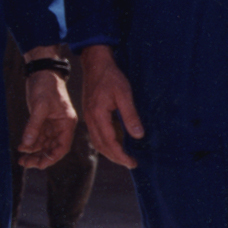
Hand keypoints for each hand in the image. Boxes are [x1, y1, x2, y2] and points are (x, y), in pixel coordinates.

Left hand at [15, 65, 75, 168]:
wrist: (42, 71)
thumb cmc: (46, 86)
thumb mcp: (39, 106)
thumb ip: (34, 126)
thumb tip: (27, 145)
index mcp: (66, 123)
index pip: (62, 146)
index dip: (52, 158)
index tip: (39, 165)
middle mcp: (61, 126)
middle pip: (52, 148)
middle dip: (40, 157)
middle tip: (25, 163)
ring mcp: (52, 124)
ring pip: (44, 144)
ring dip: (34, 152)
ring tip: (21, 159)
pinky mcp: (43, 121)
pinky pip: (38, 137)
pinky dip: (31, 143)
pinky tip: (22, 147)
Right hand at [75, 46, 143, 169]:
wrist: (95, 64)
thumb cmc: (110, 76)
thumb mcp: (124, 94)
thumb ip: (130, 116)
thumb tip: (138, 135)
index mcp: (98, 116)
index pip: (110, 143)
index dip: (121, 156)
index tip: (132, 163)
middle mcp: (90, 120)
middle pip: (101, 146)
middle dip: (116, 158)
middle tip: (130, 163)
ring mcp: (88, 117)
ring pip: (97, 142)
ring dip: (110, 152)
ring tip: (124, 156)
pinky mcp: (90, 114)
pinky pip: (96, 134)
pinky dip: (106, 143)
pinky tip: (116, 142)